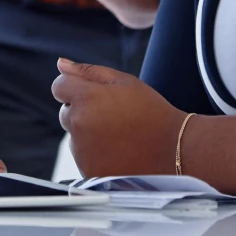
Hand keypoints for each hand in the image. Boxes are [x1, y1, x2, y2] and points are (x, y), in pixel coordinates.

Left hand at [51, 58, 182, 176]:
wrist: (176, 152)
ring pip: (75, 137)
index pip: (59, 86)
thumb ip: (88, 71)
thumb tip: (61, 64)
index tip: (95, 95)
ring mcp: (82, 151)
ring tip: (120, 136)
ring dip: (89, 134)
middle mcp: (78, 125)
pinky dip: (95, 155)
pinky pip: (83, 158)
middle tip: (114, 117)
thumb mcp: (124, 82)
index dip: (76, 88)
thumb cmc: (152, 113)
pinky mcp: (88, 171)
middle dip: (83, 111)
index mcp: (86, 98)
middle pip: (66, 112)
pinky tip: (119, 152)